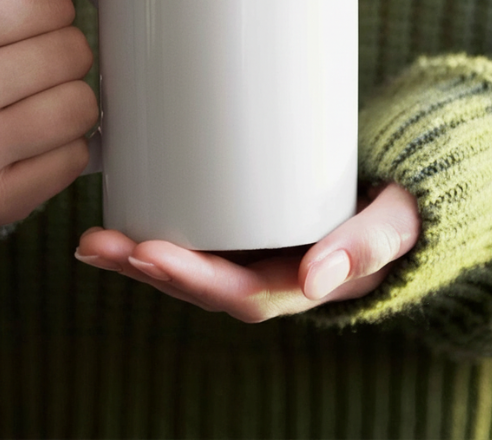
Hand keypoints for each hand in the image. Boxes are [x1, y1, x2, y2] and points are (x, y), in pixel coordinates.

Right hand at [0, 0, 98, 226]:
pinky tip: (28, 140)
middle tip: (20, 63)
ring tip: (26, 100)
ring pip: (83, 107)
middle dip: (62, 52)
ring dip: (70, 99)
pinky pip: (78, 161)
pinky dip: (66, 148)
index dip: (48, 6)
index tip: (14, 23)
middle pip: (74, 53)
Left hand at [75, 182, 419, 321]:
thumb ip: (369, 245)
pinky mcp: (243, 224)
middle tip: (99, 243)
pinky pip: (196, 237)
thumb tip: (319, 278)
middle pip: (200, 284)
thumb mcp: (396, 225)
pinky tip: (122, 212)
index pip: (240, 295)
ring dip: (138, 254)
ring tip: (92, 238)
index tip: (150, 254)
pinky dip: (157, 230)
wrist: (397, 196)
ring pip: (190, 265)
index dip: (193, 280)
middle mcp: (269, 274)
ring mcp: (253, 252)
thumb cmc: (399, 211)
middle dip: (148, 268)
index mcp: (301, 283)